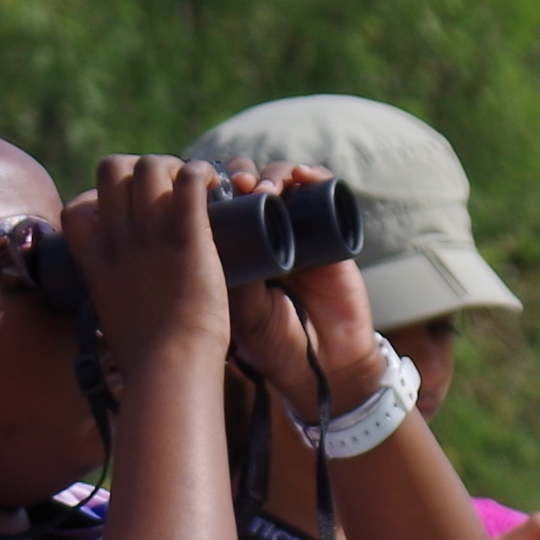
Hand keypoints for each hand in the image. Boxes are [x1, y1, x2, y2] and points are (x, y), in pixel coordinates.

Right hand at [58, 156, 230, 372]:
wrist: (168, 366)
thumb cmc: (145, 355)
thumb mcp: (110, 315)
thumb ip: (111, 294)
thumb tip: (120, 297)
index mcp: (94, 259)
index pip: (76, 207)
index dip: (97, 200)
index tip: (123, 215)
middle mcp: (117, 238)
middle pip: (113, 168)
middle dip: (139, 169)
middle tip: (166, 192)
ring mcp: (150, 233)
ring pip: (151, 164)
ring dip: (174, 167)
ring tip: (196, 188)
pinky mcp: (186, 235)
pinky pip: (190, 179)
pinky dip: (201, 174)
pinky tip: (213, 186)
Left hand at [216, 164, 384, 403]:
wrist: (324, 364)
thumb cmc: (276, 343)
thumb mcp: (244, 312)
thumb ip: (231, 282)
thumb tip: (212, 238)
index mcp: (237, 251)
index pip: (223, 206)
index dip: (216, 190)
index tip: (209, 189)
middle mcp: (266, 235)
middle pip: (252, 187)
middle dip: (244, 176)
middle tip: (240, 186)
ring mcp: (299, 232)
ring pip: (285, 185)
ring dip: (275, 175)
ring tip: (268, 189)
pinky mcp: (330, 234)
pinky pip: (323, 195)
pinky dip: (314, 177)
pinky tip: (304, 175)